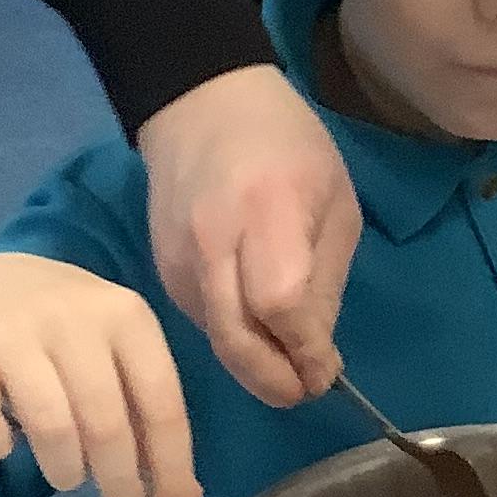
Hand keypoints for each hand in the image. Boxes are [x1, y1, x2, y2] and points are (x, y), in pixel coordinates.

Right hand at [0, 254, 198, 496]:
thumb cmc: (70, 333)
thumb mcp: (118, 352)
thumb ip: (148, 410)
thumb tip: (181, 494)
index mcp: (126, 316)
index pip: (161, 403)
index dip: (171, 468)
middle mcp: (73, 317)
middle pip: (106, 422)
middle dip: (120, 483)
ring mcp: (13, 331)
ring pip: (50, 426)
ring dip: (65, 470)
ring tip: (68, 476)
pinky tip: (3, 446)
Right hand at [138, 65, 358, 407]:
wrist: (200, 104)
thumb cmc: (287, 145)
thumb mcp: (335, 201)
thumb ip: (325, 280)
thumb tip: (315, 353)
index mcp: (268, 213)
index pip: (279, 304)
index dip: (303, 350)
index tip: (325, 373)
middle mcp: (213, 242)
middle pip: (235, 338)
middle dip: (273, 381)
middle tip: (302, 392)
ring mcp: (179, 259)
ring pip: (215, 338)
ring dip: (253, 366)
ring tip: (288, 368)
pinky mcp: (161, 270)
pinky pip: (201, 321)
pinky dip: (232, 338)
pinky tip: (257, 333)